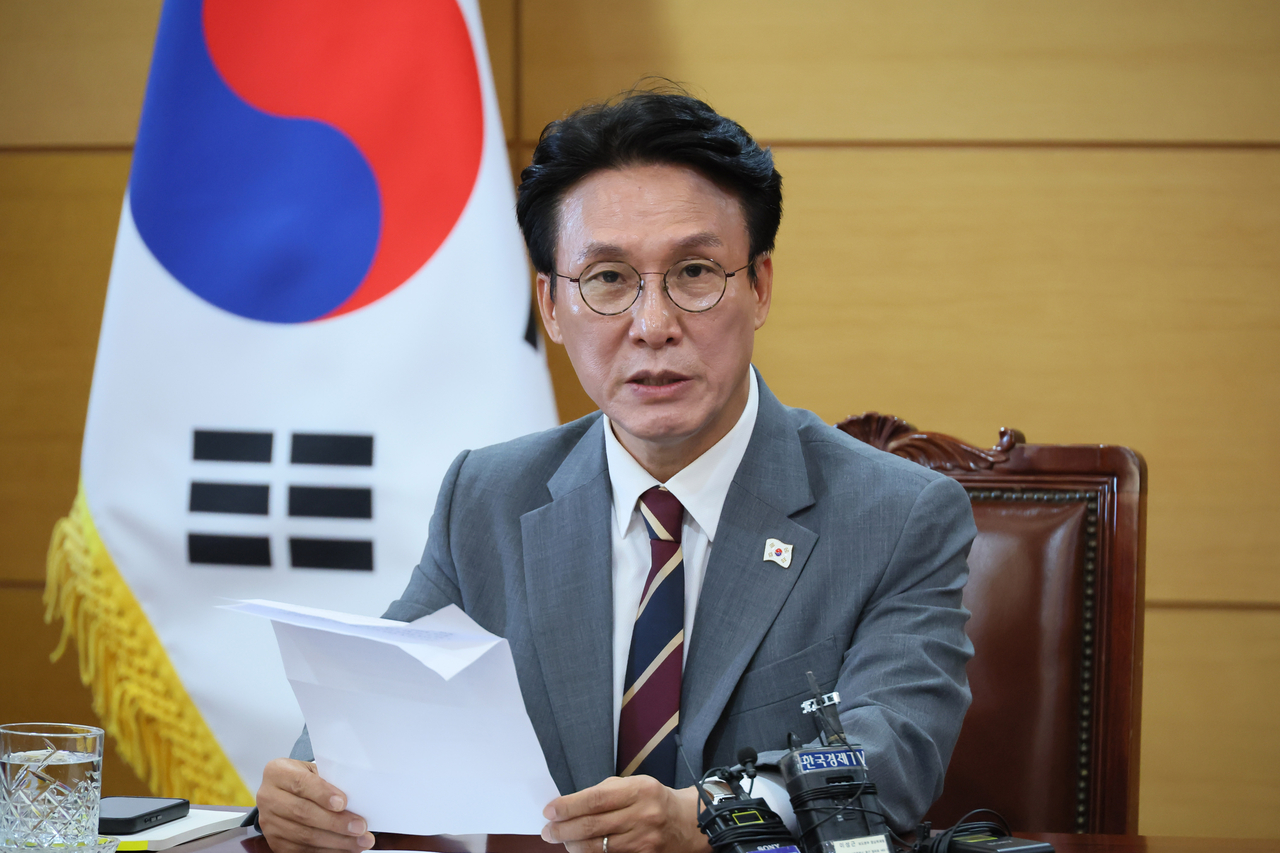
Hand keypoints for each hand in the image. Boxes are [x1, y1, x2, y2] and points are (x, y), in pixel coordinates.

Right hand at [256, 758, 374, 852]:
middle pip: (303, 813)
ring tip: (360, 841)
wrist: (286, 792)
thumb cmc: (305, 779)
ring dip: (336, 841)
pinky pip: (302, 851)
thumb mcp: (313, 770)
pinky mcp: (275, 842)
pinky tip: (345, 849)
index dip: (322, 794)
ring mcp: (269, 823)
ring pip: (304, 836)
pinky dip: (327, 851)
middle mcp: (268, 798)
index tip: (343, 803)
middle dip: (336, 822)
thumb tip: (357, 798)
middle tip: (360, 827)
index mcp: (277, 773)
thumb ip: (328, 780)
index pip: (300, 783)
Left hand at [540, 776, 709, 852]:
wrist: (688, 823)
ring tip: (560, 841)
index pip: (594, 799)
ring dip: (573, 845)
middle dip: (563, 830)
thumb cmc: (655, 800)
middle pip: (592, 826)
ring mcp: (644, 840)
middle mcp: (642, 815)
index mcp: (638, 790)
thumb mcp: (635, 784)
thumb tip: (569, 805)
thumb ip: (604, 792)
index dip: (568, 806)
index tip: (550, 811)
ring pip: (598, 847)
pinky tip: (580, 850)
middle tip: (548, 831)